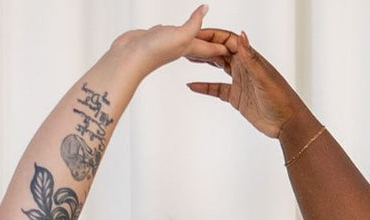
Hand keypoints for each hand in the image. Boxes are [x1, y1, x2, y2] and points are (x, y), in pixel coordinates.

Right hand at [109, 5, 227, 77]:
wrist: (130, 60)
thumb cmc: (155, 52)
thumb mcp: (182, 36)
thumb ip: (194, 24)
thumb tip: (206, 9)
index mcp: (193, 49)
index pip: (216, 46)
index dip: (228, 44)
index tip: (239, 44)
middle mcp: (183, 48)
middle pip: (205, 47)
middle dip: (216, 45)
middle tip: (228, 46)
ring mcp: (170, 46)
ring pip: (190, 44)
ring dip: (198, 42)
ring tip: (204, 39)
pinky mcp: (157, 43)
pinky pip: (174, 40)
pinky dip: (178, 38)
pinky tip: (175, 34)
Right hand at [187, 30, 305, 138]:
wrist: (287, 124)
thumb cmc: (281, 99)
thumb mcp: (264, 77)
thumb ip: (251, 57)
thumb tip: (242, 35)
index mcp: (250, 59)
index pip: (228, 40)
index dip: (212, 36)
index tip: (195, 35)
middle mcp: (244, 67)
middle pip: (220, 51)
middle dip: (204, 47)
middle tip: (185, 44)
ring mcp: (239, 82)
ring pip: (217, 68)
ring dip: (203, 63)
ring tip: (186, 58)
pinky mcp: (237, 98)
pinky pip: (217, 89)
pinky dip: (205, 87)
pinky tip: (192, 85)